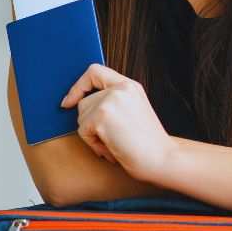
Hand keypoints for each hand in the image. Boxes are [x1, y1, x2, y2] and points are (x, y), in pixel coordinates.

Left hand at [59, 64, 174, 182]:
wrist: (162, 159)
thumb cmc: (148, 144)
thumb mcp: (134, 112)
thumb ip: (113, 102)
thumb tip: (78, 103)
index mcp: (130, 86)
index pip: (95, 71)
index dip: (79, 85)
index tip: (69, 101)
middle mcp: (121, 88)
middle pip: (83, 102)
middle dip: (89, 124)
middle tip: (111, 138)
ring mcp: (111, 100)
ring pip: (81, 117)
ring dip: (92, 135)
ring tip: (114, 144)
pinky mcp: (102, 116)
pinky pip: (83, 130)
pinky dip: (93, 144)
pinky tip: (112, 148)